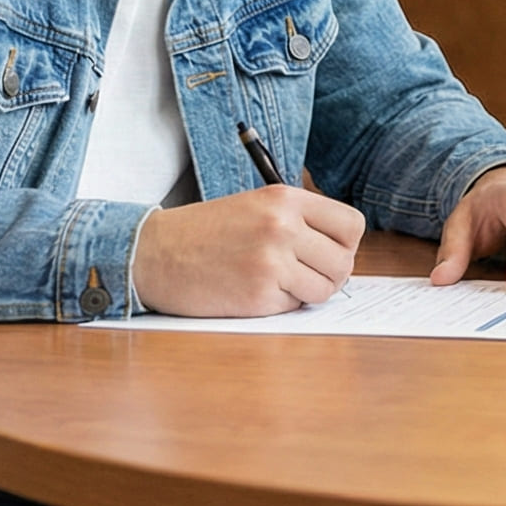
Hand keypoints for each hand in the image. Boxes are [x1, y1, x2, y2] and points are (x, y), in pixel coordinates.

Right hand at [134, 185, 365, 315]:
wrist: (154, 253)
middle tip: (307, 274)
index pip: (352, 225)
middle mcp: (282, 228)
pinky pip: (294, 306)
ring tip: (280, 282)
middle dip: (331, 273)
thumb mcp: (256, 204)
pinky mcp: (258, 296)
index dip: (345, 243)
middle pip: (344, 262)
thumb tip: (343, 248)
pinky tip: (254, 290)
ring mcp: (271, 263)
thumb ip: (299, 219)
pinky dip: (280, 304)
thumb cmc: (206, 231)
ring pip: (325, 289)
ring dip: (308, 292)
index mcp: (285, 199)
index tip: (329, 250)